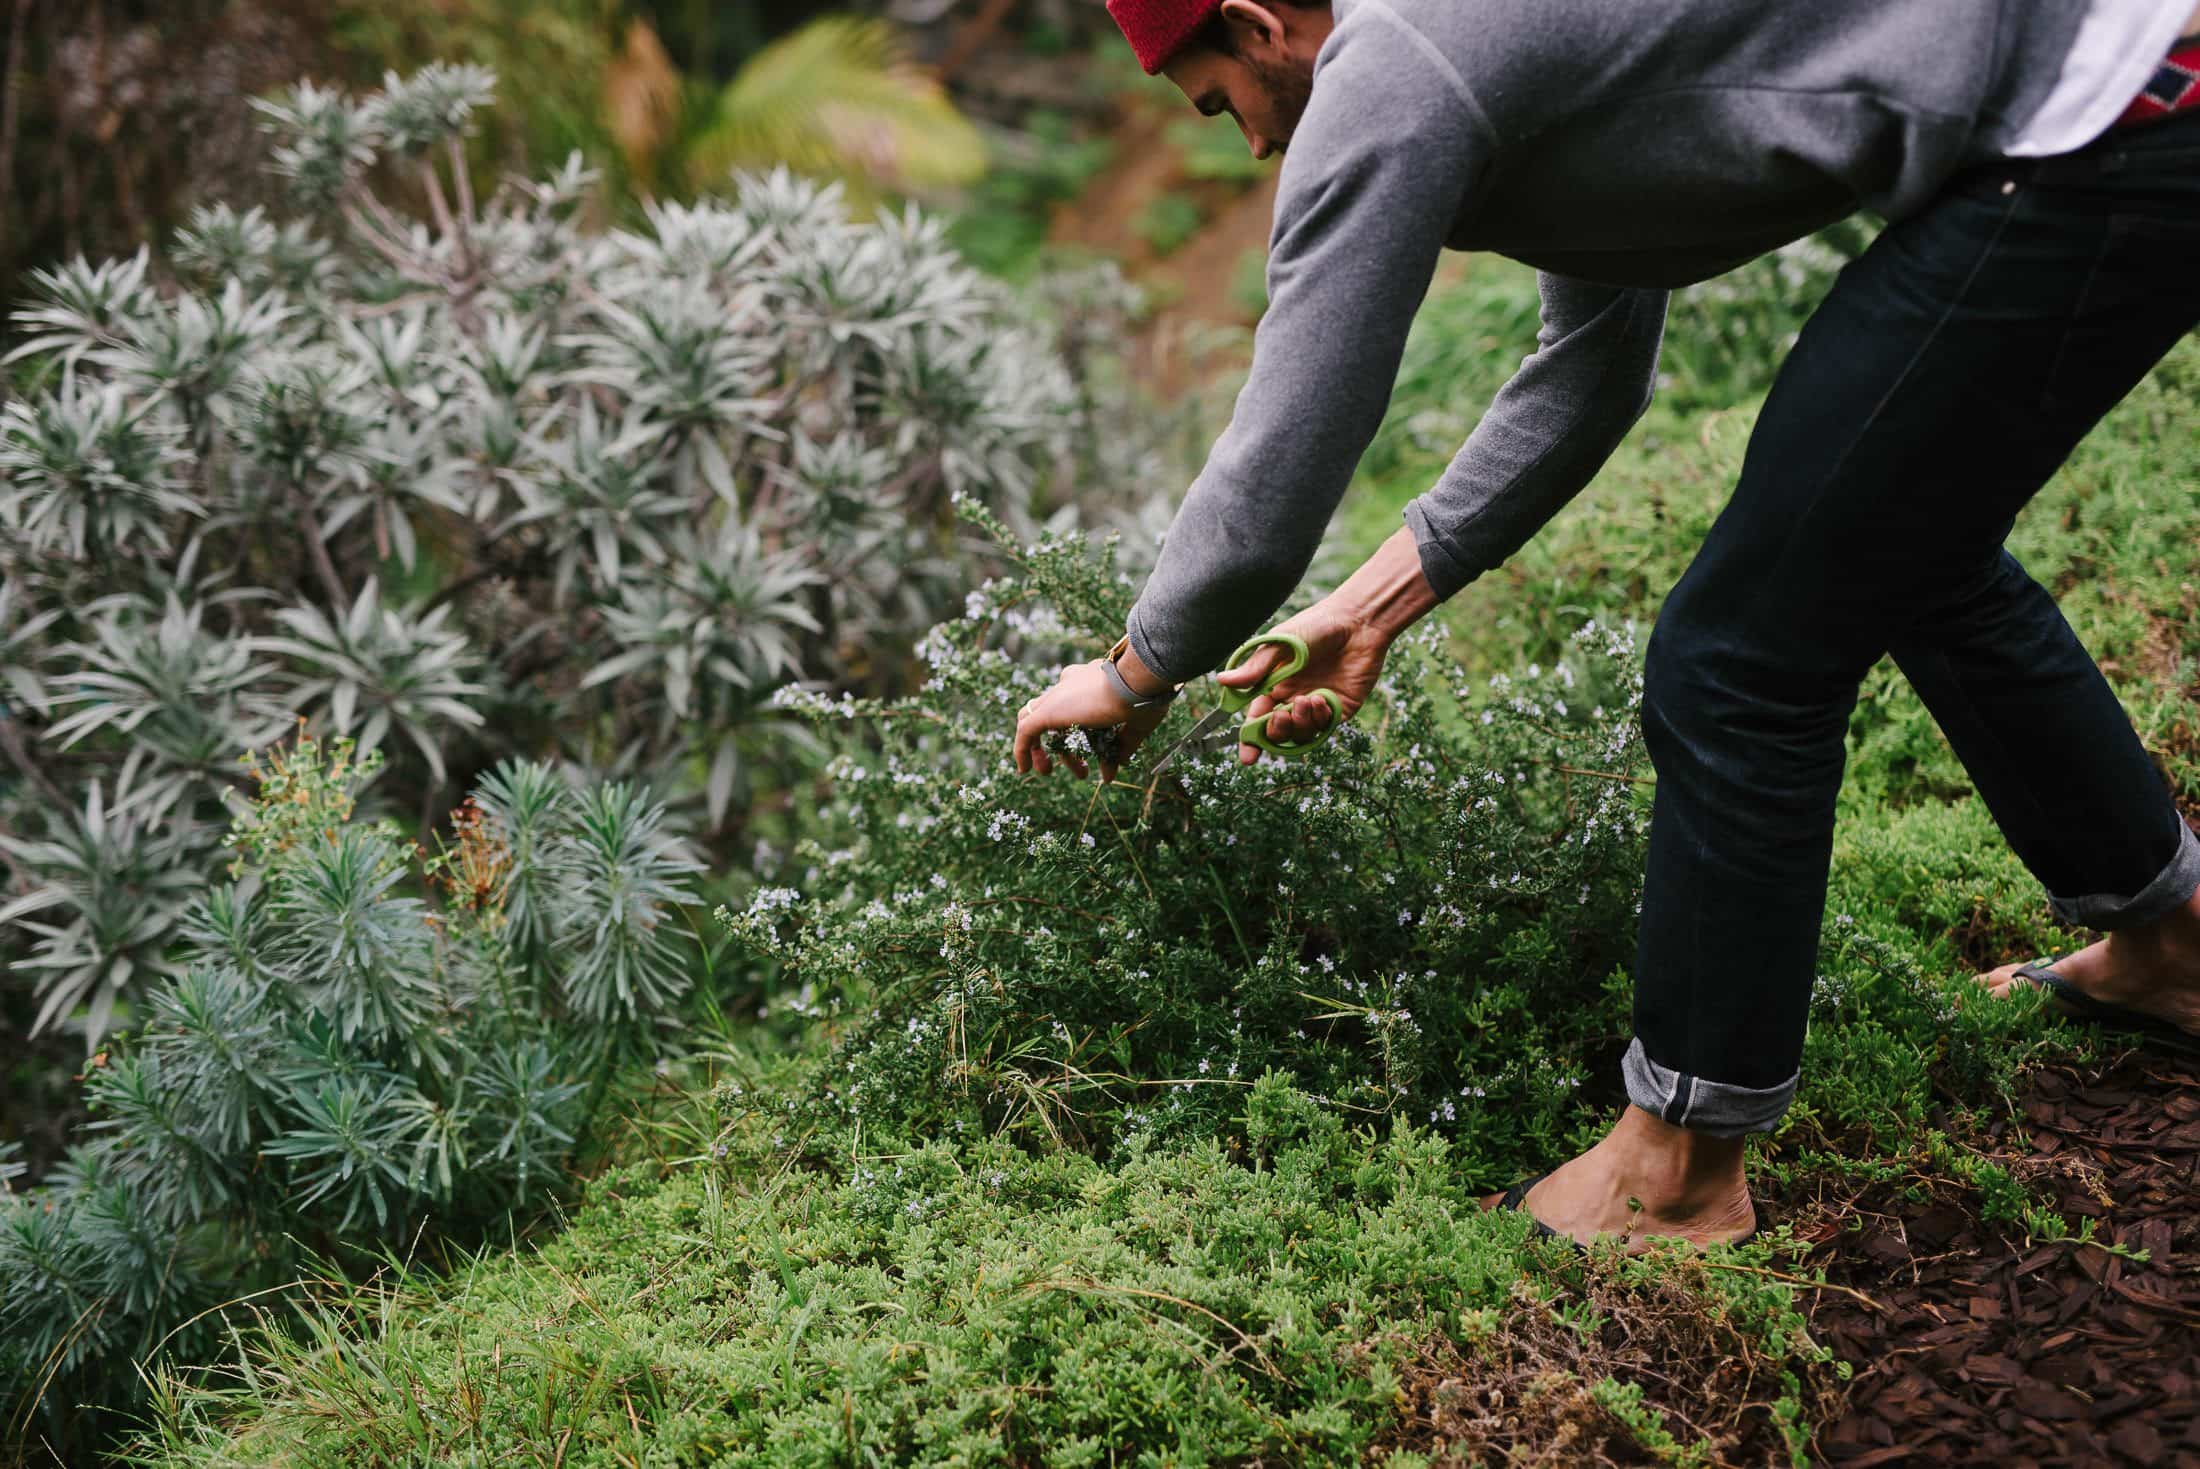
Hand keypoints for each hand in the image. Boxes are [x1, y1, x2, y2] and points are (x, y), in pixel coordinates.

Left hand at [1012, 659, 1173, 780]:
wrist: (1136, 680)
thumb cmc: (1144, 696)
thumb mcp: (1136, 724)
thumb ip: (1125, 744)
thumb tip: (1117, 765)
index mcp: (1090, 680)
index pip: (1078, 708)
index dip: (1085, 736)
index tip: (1101, 759)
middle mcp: (1070, 683)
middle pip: (1057, 718)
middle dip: (1065, 747)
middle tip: (1082, 772)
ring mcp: (1057, 696)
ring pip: (1037, 721)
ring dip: (1041, 748)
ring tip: (1047, 772)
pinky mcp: (1048, 710)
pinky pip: (1025, 731)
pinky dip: (1023, 750)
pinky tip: (1025, 770)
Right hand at [1214, 599, 1390, 764]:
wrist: (1357, 621)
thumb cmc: (1316, 625)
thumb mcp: (1280, 643)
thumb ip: (1254, 668)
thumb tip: (1222, 680)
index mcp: (1274, 685)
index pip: (1258, 718)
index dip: (1251, 739)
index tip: (1247, 756)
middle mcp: (1294, 698)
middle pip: (1279, 732)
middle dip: (1277, 731)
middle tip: (1280, 716)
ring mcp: (1317, 705)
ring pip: (1302, 734)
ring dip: (1299, 724)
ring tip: (1304, 701)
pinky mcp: (1340, 707)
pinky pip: (1325, 727)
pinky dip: (1319, 720)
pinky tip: (1320, 699)